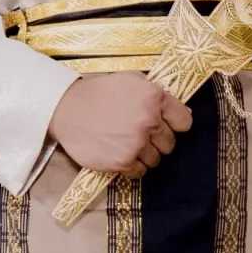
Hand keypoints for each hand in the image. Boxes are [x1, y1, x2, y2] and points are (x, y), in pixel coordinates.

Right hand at [48, 73, 191, 176]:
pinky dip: (132, 166)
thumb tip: (183, 112)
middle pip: (170, 143)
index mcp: (154, 98)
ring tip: (126, 143)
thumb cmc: (99, 92)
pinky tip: (119, 153)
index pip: (184, 121)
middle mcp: (148, 121)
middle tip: (138, 133)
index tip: (164, 124)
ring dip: (144, 154)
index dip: (175, 123)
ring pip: (156, 159)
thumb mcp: (130, 80)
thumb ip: (157, 93)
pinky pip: (139, 171)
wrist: (66, 109)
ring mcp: (135, 144)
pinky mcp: (121, 162)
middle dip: (157, 140)